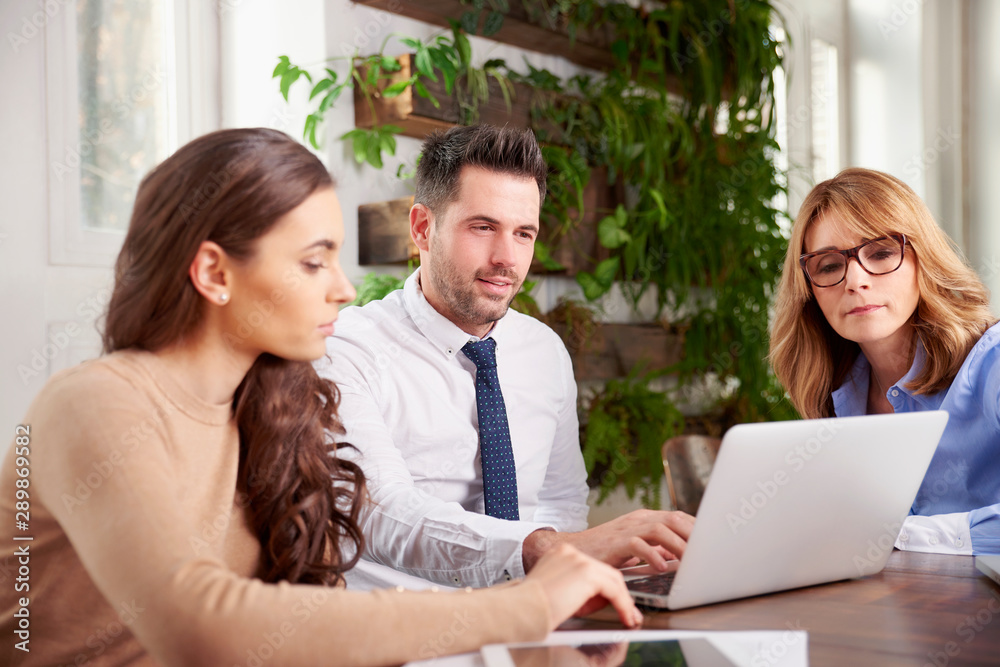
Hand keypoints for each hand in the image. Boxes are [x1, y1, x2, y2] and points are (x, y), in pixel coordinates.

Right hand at [522, 509, 694, 571]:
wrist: (573, 551)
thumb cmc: (605, 552)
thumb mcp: (636, 548)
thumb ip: (658, 548)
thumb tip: (684, 556)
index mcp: (646, 519)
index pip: (679, 518)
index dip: (699, 529)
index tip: (716, 541)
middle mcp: (639, 519)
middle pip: (674, 519)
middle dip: (695, 535)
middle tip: (711, 550)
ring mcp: (628, 528)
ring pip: (661, 529)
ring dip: (679, 545)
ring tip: (692, 562)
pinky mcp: (616, 542)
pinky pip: (639, 544)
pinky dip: (653, 555)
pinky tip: (661, 567)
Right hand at [524, 543, 643, 630]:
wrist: (521, 610)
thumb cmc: (532, 608)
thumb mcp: (557, 593)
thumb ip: (577, 590)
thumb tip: (601, 599)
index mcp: (559, 554)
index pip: (591, 568)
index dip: (605, 587)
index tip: (615, 602)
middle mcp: (570, 552)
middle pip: (604, 571)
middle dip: (618, 594)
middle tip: (628, 612)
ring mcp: (579, 560)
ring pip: (612, 579)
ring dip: (623, 601)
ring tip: (629, 617)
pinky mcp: (587, 572)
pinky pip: (614, 590)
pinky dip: (623, 604)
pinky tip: (626, 616)